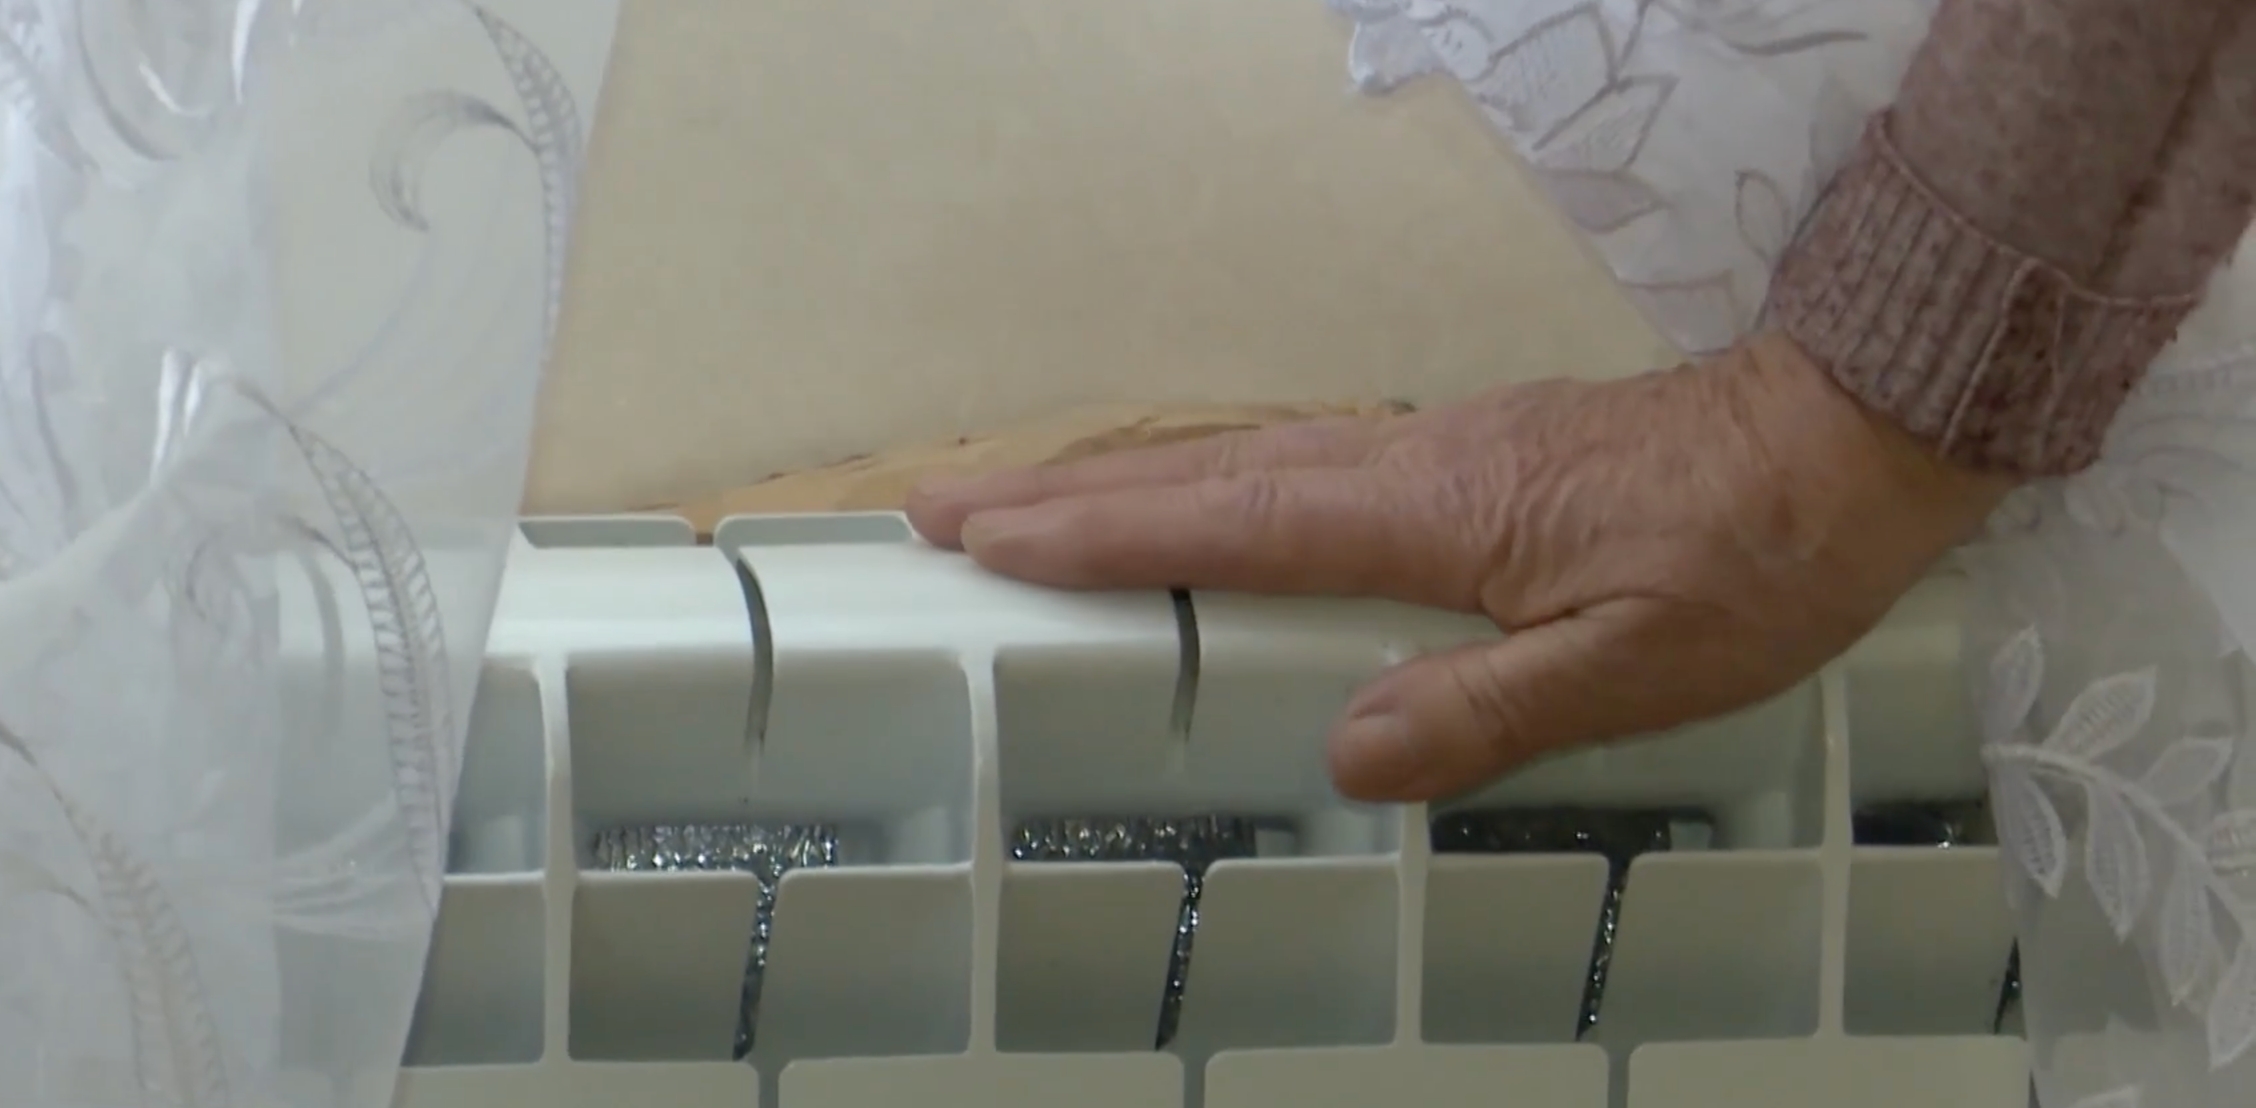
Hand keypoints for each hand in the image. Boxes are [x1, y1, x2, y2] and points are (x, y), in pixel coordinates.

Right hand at [905, 333, 2011, 801]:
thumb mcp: (1637, 668)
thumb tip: (1350, 753)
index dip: (1103, 536)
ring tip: (1022, 502)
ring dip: (1122, 477)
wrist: (1846, 441)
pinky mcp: (1466, 451)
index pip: (1233, 525)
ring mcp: (1434, 445)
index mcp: (1433, 515)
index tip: (988, 538)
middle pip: (1207, 472)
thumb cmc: (1755, 560)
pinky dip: (1207, 474)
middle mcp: (1412, 463)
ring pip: (1244, 456)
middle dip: (1067, 492)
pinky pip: (1297, 459)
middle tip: (943, 507)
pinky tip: (1189, 501)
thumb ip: (1487, 709)